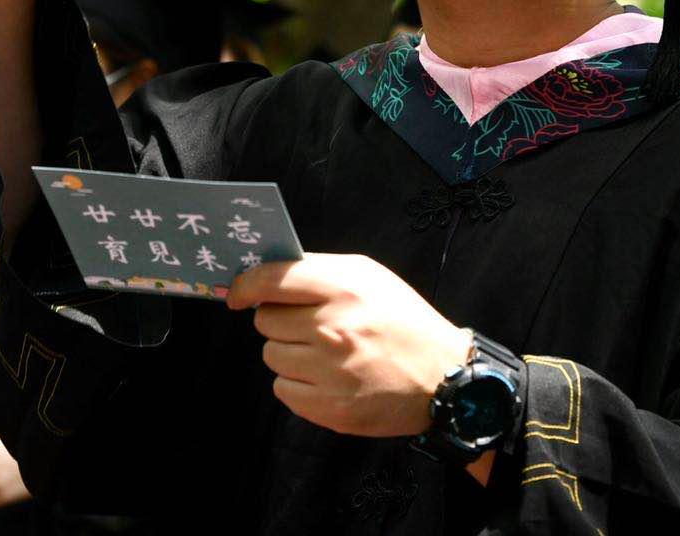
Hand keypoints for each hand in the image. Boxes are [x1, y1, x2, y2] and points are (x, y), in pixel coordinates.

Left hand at [228, 254, 472, 437]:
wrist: (442, 377)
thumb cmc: (403, 321)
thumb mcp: (371, 278)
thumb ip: (321, 271)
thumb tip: (270, 274)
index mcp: (344, 289)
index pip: (273, 280)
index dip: (246, 285)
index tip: (237, 294)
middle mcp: (332, 328)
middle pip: (265, 321)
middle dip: (279, 320)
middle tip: (307, 325)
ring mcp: (329, 371)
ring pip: (271, 356)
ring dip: (288, 353)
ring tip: (323, 353)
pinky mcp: (329, 408)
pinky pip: (282, 390)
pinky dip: (297, 384)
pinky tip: (326, 378)